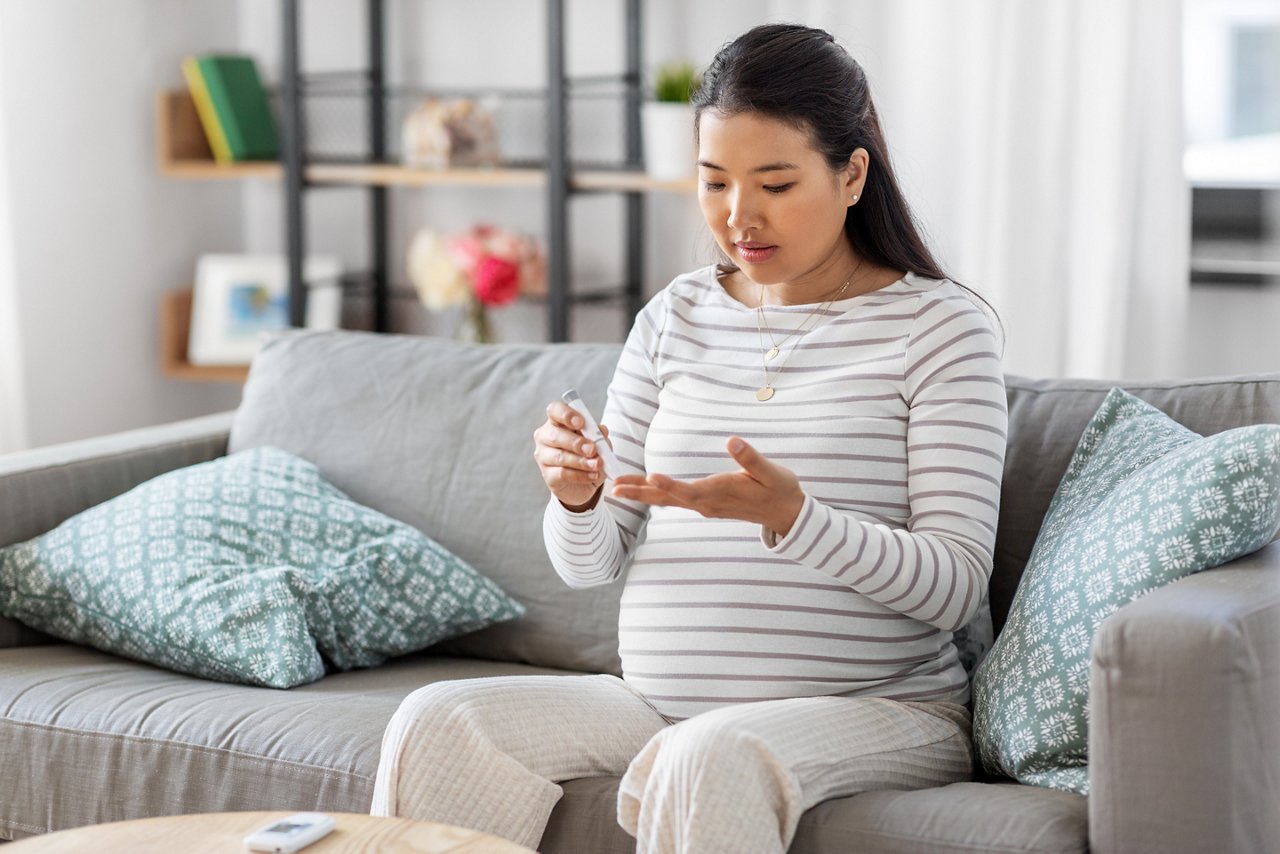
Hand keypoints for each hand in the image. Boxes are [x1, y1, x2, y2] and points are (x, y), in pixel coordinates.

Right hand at [533, 400, 612, 510]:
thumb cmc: (587, 454)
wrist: (583, 483)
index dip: (566, 415)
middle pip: (555, 435)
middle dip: (576, 443)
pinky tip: (593, 475)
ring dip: (581, 461)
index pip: (555, 410)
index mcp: (556, 421)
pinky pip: (563, 474)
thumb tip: (602, 430)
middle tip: (593, 449)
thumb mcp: (598, 442)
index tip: (581, 423)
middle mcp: (545, 436)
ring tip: (598, 464)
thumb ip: (599, 435)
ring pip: (560, 457)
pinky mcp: (547, 476)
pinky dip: (581, 475)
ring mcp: (543, 457)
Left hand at [611, 437, 805, 536]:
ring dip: (643, 494)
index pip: (690, 491)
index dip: (670, 485)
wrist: (787, 514)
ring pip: (669, 501)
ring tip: (618, 488)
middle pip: (669, 500)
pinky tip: (644, 489)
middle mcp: (709, 503)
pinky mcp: (706, 504)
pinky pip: (675, 501)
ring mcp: (706, 506)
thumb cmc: (780, 490)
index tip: (651, 477)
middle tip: (615, 488)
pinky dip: (656, 494)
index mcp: (722, 493)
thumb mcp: (771, 472)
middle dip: (642, 492)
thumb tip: (732, 441)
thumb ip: (750, 458)